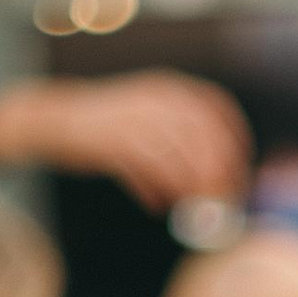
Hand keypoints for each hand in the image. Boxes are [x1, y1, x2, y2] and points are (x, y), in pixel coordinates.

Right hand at [0, 73, 249, 210]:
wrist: (57, 118)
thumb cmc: (108, 126)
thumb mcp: (148, 114)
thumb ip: (179, 134)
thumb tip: (216, 170)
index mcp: (168, 88)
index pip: (217, 109)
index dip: (235, 140)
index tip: (241, 170)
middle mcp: (155, 100)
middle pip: (203, 139)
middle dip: (218, 174)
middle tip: (221, 200)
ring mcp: (135, 119)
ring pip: (179, 160)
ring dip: (190, 189)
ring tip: (188, 207)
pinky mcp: (115, 141)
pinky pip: (148, 172)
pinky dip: (157, 193)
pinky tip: (156, 206)